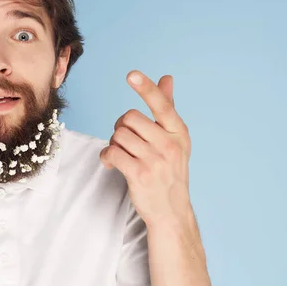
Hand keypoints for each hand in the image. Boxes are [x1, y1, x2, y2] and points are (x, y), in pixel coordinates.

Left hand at [99, 70, 191, 227]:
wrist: (171, 211)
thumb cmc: (170, 171)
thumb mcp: (175, 140)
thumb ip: (168, 109)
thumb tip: (167, 78)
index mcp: (179, 133)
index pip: (162, 105)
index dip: (146, 88)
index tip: (132, 74)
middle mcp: (170, 145)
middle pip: (130, 118)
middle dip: (121, 126)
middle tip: (124, 139)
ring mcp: (155, 161)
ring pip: (119, 135)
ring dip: (114, 143)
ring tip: (120, 154)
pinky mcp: (139, 175)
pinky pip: (112, 152)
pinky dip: (107, 156)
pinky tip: (112, 163)